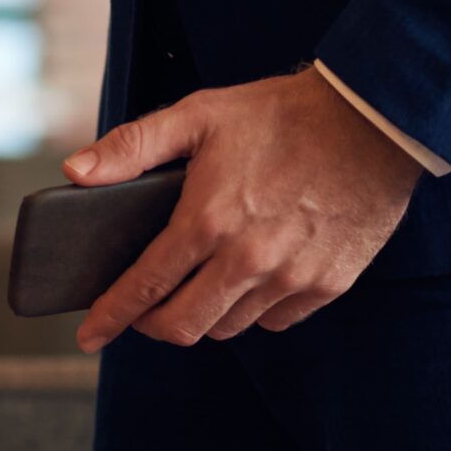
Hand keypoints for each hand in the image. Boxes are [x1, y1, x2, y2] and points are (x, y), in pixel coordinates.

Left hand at [67, 66, 424, 352]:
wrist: (374, 118)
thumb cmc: (280, 114)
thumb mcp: (198, 115)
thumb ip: (132, 146)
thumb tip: (75, 172)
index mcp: (208, 221)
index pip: (144, 287)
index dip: (110, 316)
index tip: (88, 336)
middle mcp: (248, 260)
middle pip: (182, 325)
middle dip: (150, 325)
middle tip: (141, 310)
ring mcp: (292, 277)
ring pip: (228, 328)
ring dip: (203, 315)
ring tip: (194, 287)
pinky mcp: (329, 284)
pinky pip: (275, 320)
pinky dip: (253, 310)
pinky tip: (247, 281)